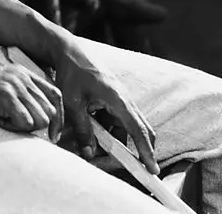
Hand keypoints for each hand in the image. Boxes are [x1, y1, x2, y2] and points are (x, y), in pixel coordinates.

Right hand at [0, 60, 63, 139]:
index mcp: (22, 72)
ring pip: (40, 119)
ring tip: (0, 118)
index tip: (52, 135)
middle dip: (35, 124)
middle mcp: (22, 76)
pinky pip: (25, 123)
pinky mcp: (4, 95)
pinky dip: (11, 127)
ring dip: (22, 126)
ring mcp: (14, 85)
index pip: (56, 95)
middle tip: (10, 122)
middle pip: (51, 111)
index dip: (58, 117)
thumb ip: (17, 93)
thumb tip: (35, 116)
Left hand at [52, 38, 158, 173]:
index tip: (152, 169)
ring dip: (118, 140)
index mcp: (118, 99)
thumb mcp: (73, 103)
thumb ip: (82, 129)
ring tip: (99, 148)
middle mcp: (124, 99)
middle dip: (140, 149)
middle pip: (140, 129)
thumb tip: (90, 154)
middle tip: (138, 169)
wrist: (69, 51)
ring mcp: (121, 98)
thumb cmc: (71, 73)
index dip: (145, 151)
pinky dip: (110, 130)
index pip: (137, 130)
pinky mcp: (114, 98)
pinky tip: (95, 132)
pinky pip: (118, 119)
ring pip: (127, 126)